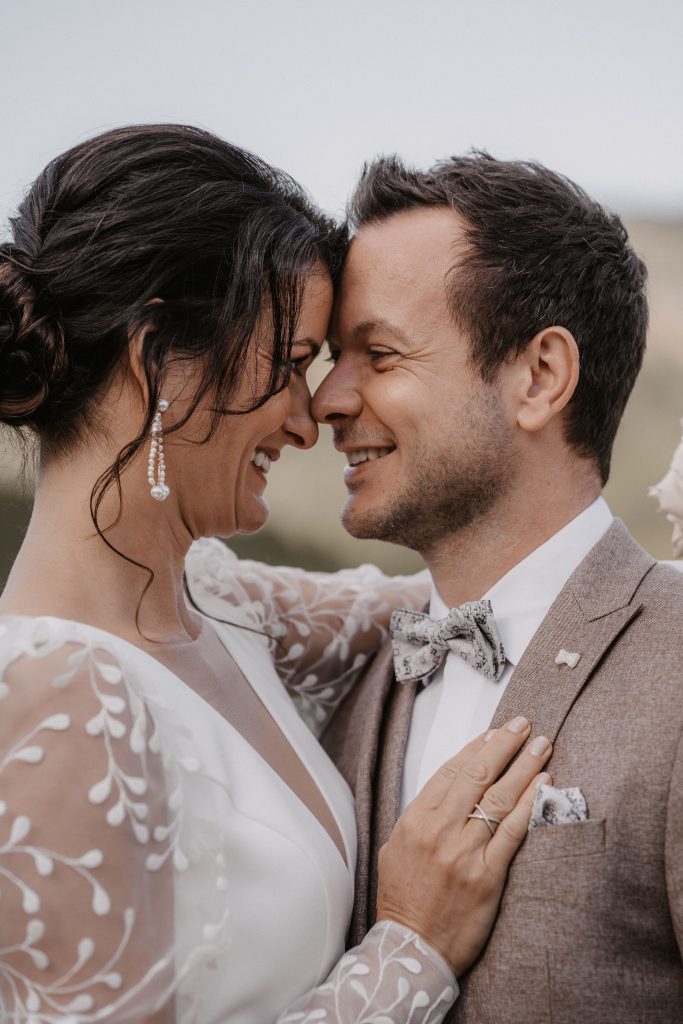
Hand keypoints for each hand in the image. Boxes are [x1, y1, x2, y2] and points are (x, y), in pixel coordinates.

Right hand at [376, 717, 550, 975]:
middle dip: (504, 745)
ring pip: (499, 797)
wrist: (411, 950)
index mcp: (414, 820)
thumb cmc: (403, 902)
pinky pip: (513, 832)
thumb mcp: (395, 849)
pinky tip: (544, 785)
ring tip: (542, 745)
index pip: (450, 772)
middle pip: (477, 776)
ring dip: (524, 766)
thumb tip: (447, 792)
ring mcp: (463, 852)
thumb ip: (420, 818)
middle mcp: (439, 830)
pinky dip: (531, 804)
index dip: (476, 748)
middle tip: (524, 725)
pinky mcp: (487, 876)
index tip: (494, 732)